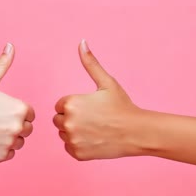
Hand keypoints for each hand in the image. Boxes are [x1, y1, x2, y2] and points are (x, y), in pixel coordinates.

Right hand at [0, 43, 34, 162]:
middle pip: (26, 129)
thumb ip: (2, 65)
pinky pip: (9, 154)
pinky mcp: (2, 157)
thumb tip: (10, 45)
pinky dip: (0, 150)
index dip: (15, 112)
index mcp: (20, 109)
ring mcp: (10, 143)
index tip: (0, 112)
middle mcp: (18, 127)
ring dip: (8, 138)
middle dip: (13, 126)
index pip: (29, 114)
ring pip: (18, 142)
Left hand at [53, 40, 147, 160]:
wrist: (137, 133)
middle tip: (93, 120)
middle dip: (72, 119)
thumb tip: (82, 41)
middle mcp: (67, 122)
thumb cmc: (122, 106)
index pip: (61, 106)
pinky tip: (94, 141)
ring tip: (95, 130)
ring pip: (64, 135)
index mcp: (70, 103)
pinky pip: (70, 148)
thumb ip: (90, 63)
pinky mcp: (77, 154)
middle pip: (59, 120)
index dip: (76, 106)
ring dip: (75, 133)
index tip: (91, 109)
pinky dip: (79, 146)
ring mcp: (72, 140)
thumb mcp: (106, 83)